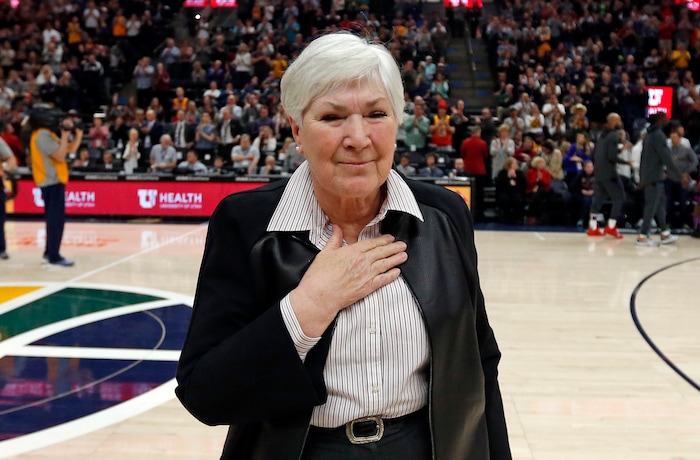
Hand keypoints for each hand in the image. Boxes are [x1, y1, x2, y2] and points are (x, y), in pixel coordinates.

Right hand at [289, 226, 407, 336]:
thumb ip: (334, 239)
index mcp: (352, 251)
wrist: (320, 296)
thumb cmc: (319, 276)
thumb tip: (337, 228)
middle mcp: (362, 261)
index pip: (372, 243)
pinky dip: (392, 275)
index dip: (382, 240)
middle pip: (381, 252)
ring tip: (404, 255)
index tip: (389, 238)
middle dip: (393, 248)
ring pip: (385, 264)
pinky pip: (383, 279)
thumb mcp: (325, 253)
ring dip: (396, 259)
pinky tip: (397, 272)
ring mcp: (366, 274)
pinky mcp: (368, 287)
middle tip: (402, 245)